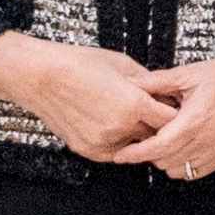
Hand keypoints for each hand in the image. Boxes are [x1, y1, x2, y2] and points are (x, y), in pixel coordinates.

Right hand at [0, 31, 173, 162]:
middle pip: (156, 135)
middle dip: (158, 126)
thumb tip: (166, 92)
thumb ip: (149, 82)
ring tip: (126, 114)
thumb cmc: (79, 64)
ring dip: (138, 135)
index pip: (171, 120)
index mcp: (133, 103)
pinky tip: (109, 121)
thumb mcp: (122, 64)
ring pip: (136, 146)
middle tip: (154, 113)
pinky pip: (116, 151)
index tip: (173, 108)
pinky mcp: (89, 150)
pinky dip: (118, 141)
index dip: (174, 113)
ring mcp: (103, 142)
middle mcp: (121, 127)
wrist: (40, 76)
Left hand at [119, 51, 214, 181]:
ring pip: (177, 170)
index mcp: (193, 121)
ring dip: (164, 160)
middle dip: (147, 154)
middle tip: (139, 141)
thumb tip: (130, 83)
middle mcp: (205, 141)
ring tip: (161, 141)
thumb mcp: (188, 74)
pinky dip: (181, 166)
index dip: (135, 154)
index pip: (157, 147)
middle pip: (164, 161)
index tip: (120, 155)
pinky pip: (194, 173)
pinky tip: (179, 149)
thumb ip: (157, 82)